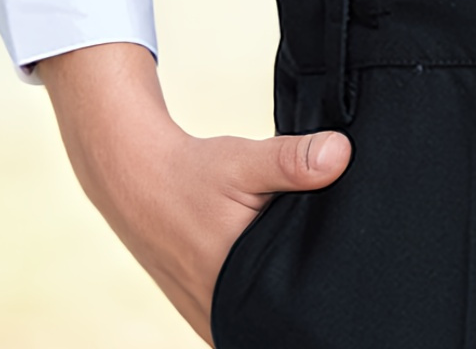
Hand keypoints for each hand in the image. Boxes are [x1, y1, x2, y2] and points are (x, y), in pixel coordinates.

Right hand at [37, 41, 351, 342]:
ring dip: (275, 296)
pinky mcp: (201, 309)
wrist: (134, 177)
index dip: (313, 300)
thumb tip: (341, 154)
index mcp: (232, 291)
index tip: (333, 278)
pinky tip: (269, 265)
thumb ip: (293, 161)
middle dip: (298, 295)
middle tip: (315, 259)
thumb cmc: (189, 173)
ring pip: (257, 319)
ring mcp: (207, 318)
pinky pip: (240, 314)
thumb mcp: (244, 160)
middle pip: (277, 320)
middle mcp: (218, 316)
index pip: (289, 319)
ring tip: (289, 257)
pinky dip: (256, 295)